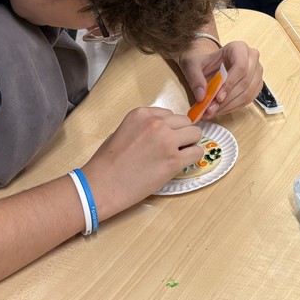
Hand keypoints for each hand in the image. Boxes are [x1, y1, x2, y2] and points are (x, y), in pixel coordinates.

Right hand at [81, 107, 203, 220]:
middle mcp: (156, 123)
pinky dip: (192, 158)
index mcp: (142, 114)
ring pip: (195, 134)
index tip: (163, 139)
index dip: (169, 128)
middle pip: (185, 122)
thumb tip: (164, 130)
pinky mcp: (174, 160)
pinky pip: (197, 152)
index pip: (170, 115)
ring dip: (189, 145)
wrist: (102, 185)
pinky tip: (180, 165)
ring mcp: (167, 140)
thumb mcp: (123, 131)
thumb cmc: (107, 162)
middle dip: (182, 135)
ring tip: (177, 156)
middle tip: (172, 149)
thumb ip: (144, 126)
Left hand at [178, 40, 262, 117]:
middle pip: (245, 82)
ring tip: (213, 111)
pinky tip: (221, 110)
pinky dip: (234, 107)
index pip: (240, 66)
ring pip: (248, 93)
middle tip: (211, 109)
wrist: (207, 62)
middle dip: (228, 99)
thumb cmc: (201, 61)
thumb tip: (202, 96)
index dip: (230, 83)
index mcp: (239, 48)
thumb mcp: (191, 65)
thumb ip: (195, 79)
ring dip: (230, 106)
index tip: (217, 97)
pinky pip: (248, 99)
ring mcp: (256, 72)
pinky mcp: (256, 84)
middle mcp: (252, 58)